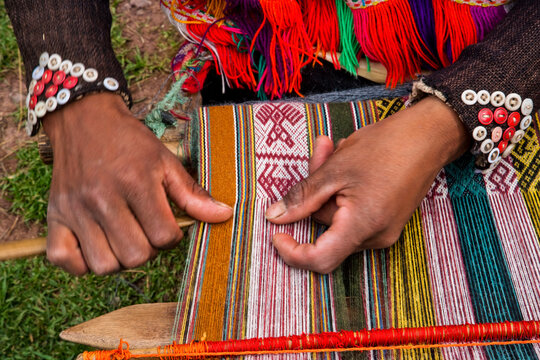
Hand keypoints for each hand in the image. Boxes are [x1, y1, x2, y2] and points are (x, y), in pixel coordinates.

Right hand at [43, 93, 231, 274]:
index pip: (164, 237)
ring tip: (122, 237)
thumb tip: (224, 215)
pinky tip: (96, 244)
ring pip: (104, 265)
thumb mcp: (165, 161)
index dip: (171, 236)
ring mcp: (75, 210)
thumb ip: (192, 193)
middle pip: (135, 257)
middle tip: (144, 230)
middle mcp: (102, 199)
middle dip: (147, 249)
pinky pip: (63, 260)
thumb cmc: (130, 142)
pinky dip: (81, 262)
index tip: (165, 222)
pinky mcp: (54, 216)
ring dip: (119, 258)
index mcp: (136, 184)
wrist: (85, 120)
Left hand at [265, 96, 469, 273]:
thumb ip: (301, 198)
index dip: (292, 252)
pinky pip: (353, 213)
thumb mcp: (334, 170)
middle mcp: (375, 237)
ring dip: (329, 187)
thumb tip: (274, 217)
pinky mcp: (387, 221)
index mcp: (362, 227)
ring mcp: (384, 230)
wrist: (430, 136)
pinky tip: (347, 162)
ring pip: (338, 218)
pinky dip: (343, 191)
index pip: (319, 260)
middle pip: (327, 229)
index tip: (277, 233)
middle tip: (320, 153)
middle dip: (314, 194)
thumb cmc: (385, 148)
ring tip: (335, 149)